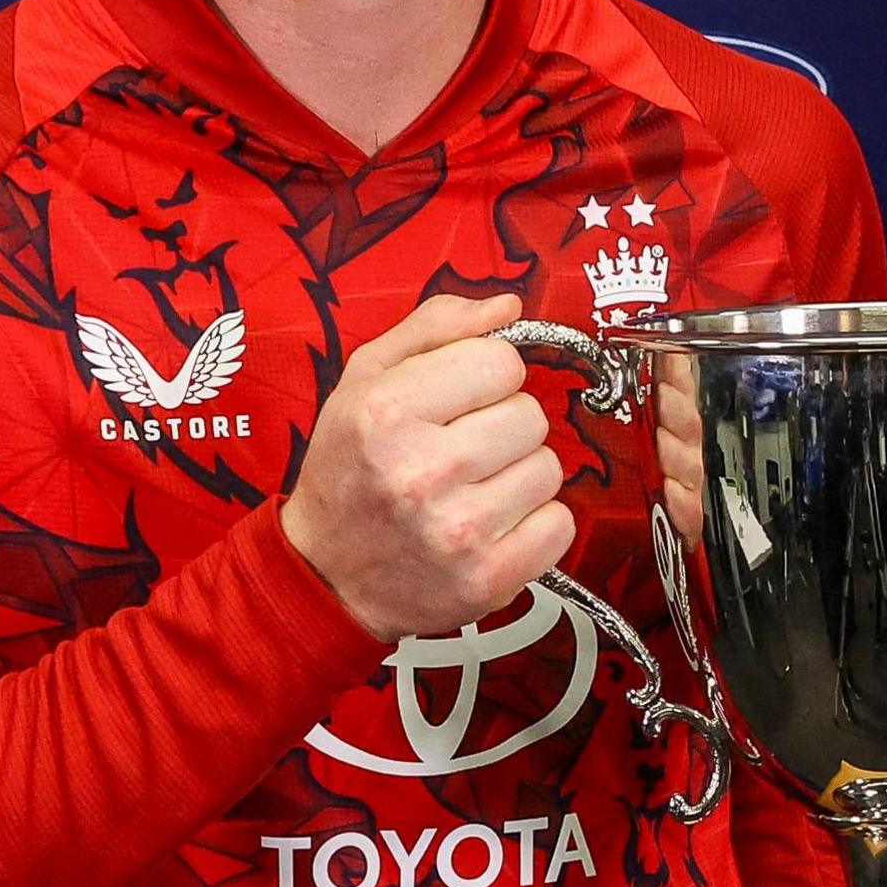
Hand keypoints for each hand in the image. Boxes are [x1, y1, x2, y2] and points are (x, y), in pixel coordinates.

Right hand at [281, 292, 572, 641]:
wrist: (325, 576)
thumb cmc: (348, 471)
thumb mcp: (365, 381)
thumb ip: (434, 329)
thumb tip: (508, 307)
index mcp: (386, 411)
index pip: (501, 362)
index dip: (486, 377)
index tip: (460, 401)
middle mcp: (420, 470)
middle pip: (531, 415)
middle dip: (503, 426)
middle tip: (462, 450)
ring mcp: (457, 531)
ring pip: (549, 469)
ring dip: (518, 475)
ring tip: (472, 489)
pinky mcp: (487, 579)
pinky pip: (560, 525)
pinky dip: (535, 524)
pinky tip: (493, 525)